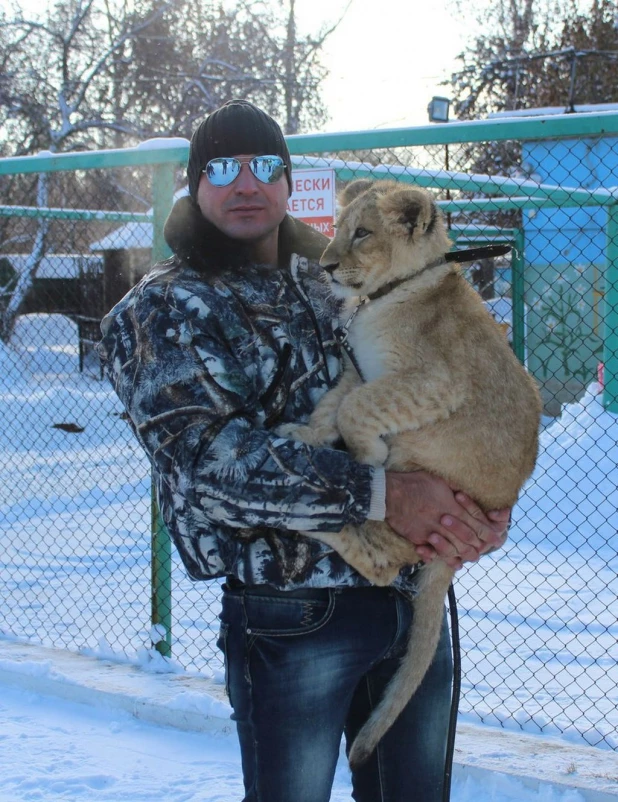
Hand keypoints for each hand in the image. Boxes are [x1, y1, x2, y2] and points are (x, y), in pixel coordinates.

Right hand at [385, 471, 510, 570]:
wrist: (391, 493)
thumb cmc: (415, 483)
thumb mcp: (439, 482)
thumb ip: (453, 491)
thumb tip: (462, 494)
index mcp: (452, 506)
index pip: (476, 522)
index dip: (488, 531)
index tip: (498, 538)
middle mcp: (445, 520)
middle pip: (468, 538)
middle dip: (479, 546)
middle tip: (485, 551)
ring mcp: (432, 531)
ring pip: (454, 548)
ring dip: (463, 555)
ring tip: (470, 558)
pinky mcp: (420, 538)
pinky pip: (435, 552)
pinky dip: (444, 558)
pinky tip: (451, 562)